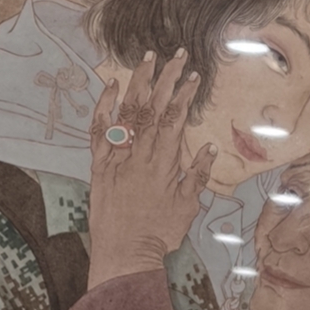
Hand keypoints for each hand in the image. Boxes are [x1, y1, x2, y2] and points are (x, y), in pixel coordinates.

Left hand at [86, 52, 220, 284]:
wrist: (125, 253)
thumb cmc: (158, 234)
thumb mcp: (187, 208)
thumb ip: (197, 175)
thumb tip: (210, 147)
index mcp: (164, 164)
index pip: (175, 119)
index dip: (185, 94)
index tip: (194, 76)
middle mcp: (140, 155)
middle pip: (154, 108)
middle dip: (167, 78)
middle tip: (177, 55)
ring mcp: (118, 158)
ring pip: (128, 112)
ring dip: (139, 83)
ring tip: (148, 59)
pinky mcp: (99, 165)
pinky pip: (99, 130)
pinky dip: (104, 106)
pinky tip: (112, 85)